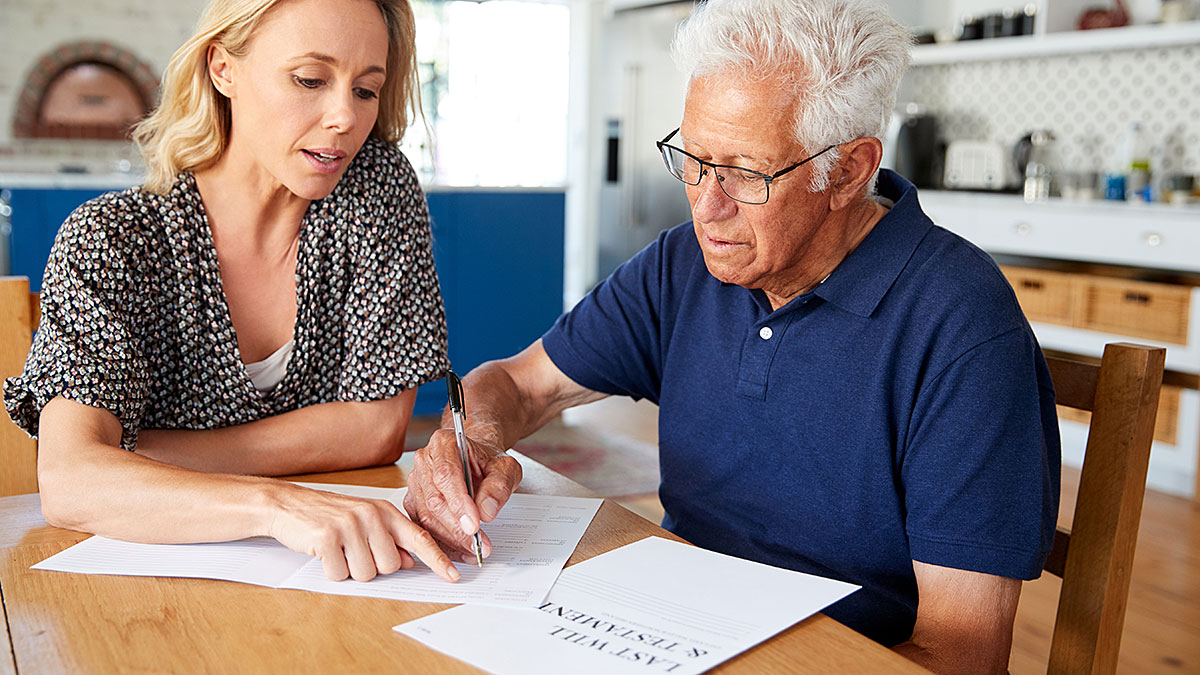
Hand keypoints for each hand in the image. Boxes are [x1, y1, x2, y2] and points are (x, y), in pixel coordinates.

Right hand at [267, 483, 460, 582]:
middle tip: (354, 550)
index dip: (438, 560)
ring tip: (338, 549)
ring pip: (367, 573)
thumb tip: (410, 561)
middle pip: (391, 566)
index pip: (419, 538)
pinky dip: (331, 571)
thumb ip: (390, 540)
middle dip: (373, 567)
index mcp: (384, 511)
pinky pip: (340, 574)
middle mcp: (371, 515)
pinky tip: (324, 552)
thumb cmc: (328, 515)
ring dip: (350, 570)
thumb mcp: (364, 521)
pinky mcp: (328, 537)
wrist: (287, 504)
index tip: (454, 576)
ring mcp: (350, 525)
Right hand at [404, 428, 522, 561]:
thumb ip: (499, 486)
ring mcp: (415, 482)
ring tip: (474, 550)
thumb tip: (486, 511)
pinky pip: (423, 527)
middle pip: (435, 500)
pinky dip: (443, 543)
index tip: (475, 525)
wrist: (477, 461)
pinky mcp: (414, 502)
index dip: (459, 503)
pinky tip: (462, 551)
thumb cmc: (489, 461)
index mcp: (444, 443)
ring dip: (450, 539)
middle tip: (479, 544)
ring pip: (426, 517)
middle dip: (457, 528)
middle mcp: (424, 461)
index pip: (446, 475)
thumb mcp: (506, 468)